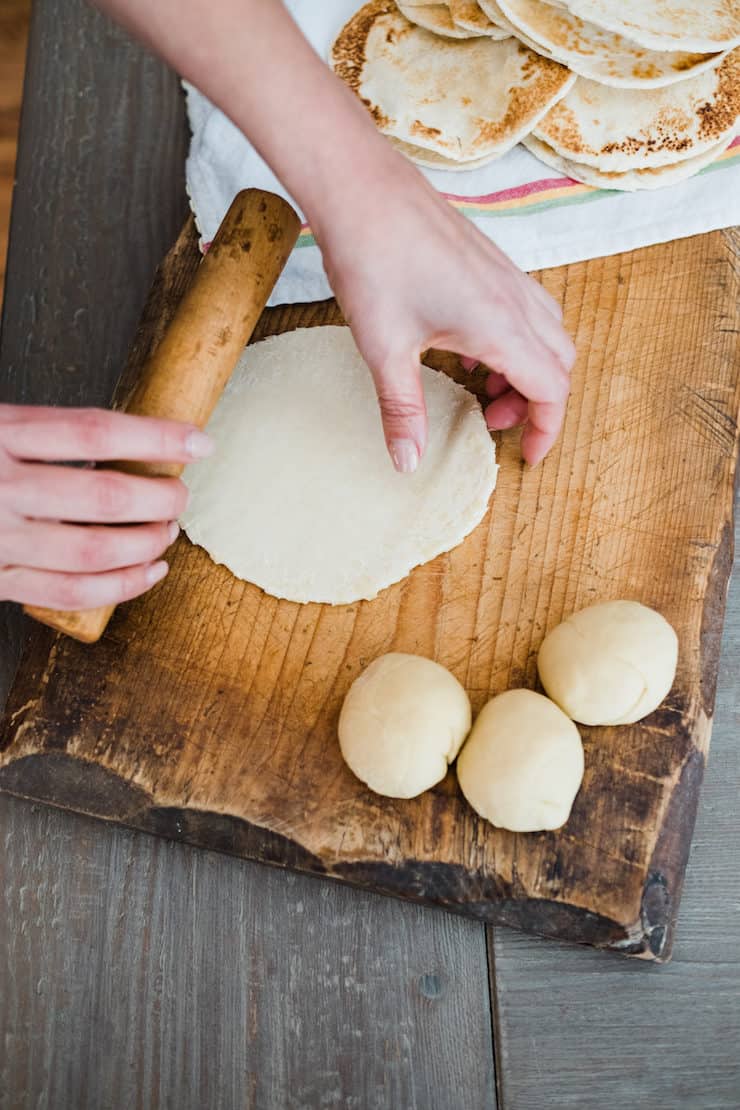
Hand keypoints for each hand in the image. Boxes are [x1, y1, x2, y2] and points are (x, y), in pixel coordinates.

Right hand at [0, 406, 212, 609]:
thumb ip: (47, 433)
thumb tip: (138, 441)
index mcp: (0, 435)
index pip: (94, 432)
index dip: (156, 438)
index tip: (197, 443)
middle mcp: (0, 488)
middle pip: (105, 496)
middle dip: (161, 498)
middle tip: (179, 495)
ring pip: (95, 550)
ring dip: (147, 543)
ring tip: (167, 531)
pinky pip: (70, 591)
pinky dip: (121, 585)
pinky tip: (150, 570)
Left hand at [316, 159, 575, 471]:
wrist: (362, 188)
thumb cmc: (373, 260)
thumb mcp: (384, 349)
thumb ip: (402, 410)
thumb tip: (408, 461)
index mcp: (500, 327)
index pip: (552, 390)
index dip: (546, 430)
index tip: (527, 456)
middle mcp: (515, 299)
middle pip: (559, 363)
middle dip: (536, 403)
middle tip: (490, 421)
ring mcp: (506, 275)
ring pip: (547, 333)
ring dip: (528, 369)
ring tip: (481, 387)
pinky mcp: (490, 260)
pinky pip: (525, 308)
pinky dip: (514, 339)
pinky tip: (466, 346)